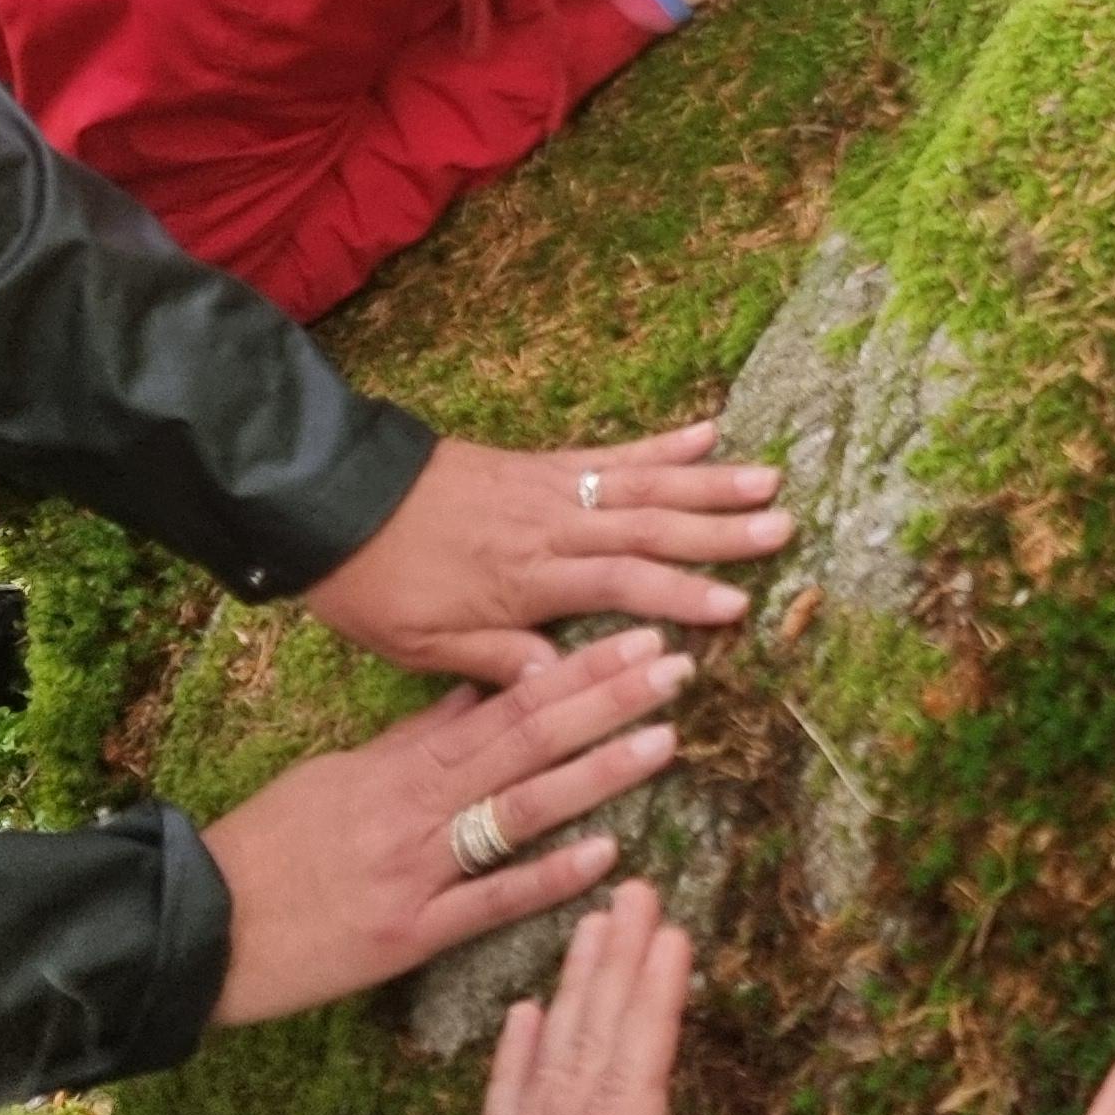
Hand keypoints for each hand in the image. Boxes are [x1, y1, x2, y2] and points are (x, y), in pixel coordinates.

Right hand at [205, 626, 689, 1025]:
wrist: (196, 925)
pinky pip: (487, 902)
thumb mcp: (340, 774)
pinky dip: (547, 879)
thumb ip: (417, 737)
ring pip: (520, 811)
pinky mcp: (407, 936)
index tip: (640, 638)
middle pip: (527, 741)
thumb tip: (484, 691)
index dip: (579, 670)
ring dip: (597, 773)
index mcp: (403, 764)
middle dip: (607, 701)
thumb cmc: (268, 847)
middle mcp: (418, 807)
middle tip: (677, 664)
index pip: (508, 702)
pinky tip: (606, 858)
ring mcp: (416, 870)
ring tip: (666, 739)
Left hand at [302, 422, 794, 689]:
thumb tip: (567, 682)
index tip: (737, 607)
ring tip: (770, 480)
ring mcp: (551, 489)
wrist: (331, 502)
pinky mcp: (542, 464)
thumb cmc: (375, 587)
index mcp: (525, 578)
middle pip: (648, 527)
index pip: (619, 584)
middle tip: (783, 530)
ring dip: (709, 483)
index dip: (681, 594)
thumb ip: (497, 660)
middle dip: (719, 531)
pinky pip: (611, 452)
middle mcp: (551, 527)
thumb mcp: (421, 643)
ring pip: (643, 485)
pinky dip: (662, 444)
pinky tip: (708, 432)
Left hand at [459, 881, 729, 1114]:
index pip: (630, 1083)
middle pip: (587, 1058)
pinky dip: (514, 1060)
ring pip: (548, 1072)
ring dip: (573, 995)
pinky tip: (523, 1015)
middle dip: (615, 972)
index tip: (675, 934)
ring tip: (592, 925)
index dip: (653, 1008)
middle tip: (638, 891)